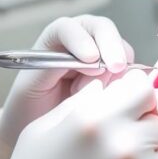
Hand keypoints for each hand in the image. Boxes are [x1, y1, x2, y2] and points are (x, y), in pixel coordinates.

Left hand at [0, 15, 134, 147]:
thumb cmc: (28, 107)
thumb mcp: (31, 87)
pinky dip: (126, 82)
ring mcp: (100, 56)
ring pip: (120, 49)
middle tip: (116, 67)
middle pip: (102, 29)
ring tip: (94, 93)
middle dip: (111, 45)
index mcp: (53, 40)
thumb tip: (89, 59)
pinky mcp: (115, 74)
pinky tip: (111, 96)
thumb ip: (53, 68)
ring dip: (114, 70)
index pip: (68, 27)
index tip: (90, 58)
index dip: (81, 39)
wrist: (38, 131)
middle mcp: (79, 41)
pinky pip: (129, 72)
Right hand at [0, 71, 157, 158]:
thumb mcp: (41, 132)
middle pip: (156, 121)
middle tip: (116, 153)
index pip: (142, 88)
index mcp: (93, 119)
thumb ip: (78, 103)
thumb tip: (106, 86)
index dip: (135, 98)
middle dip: (139, 132)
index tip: (128, 110)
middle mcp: (123, 144)